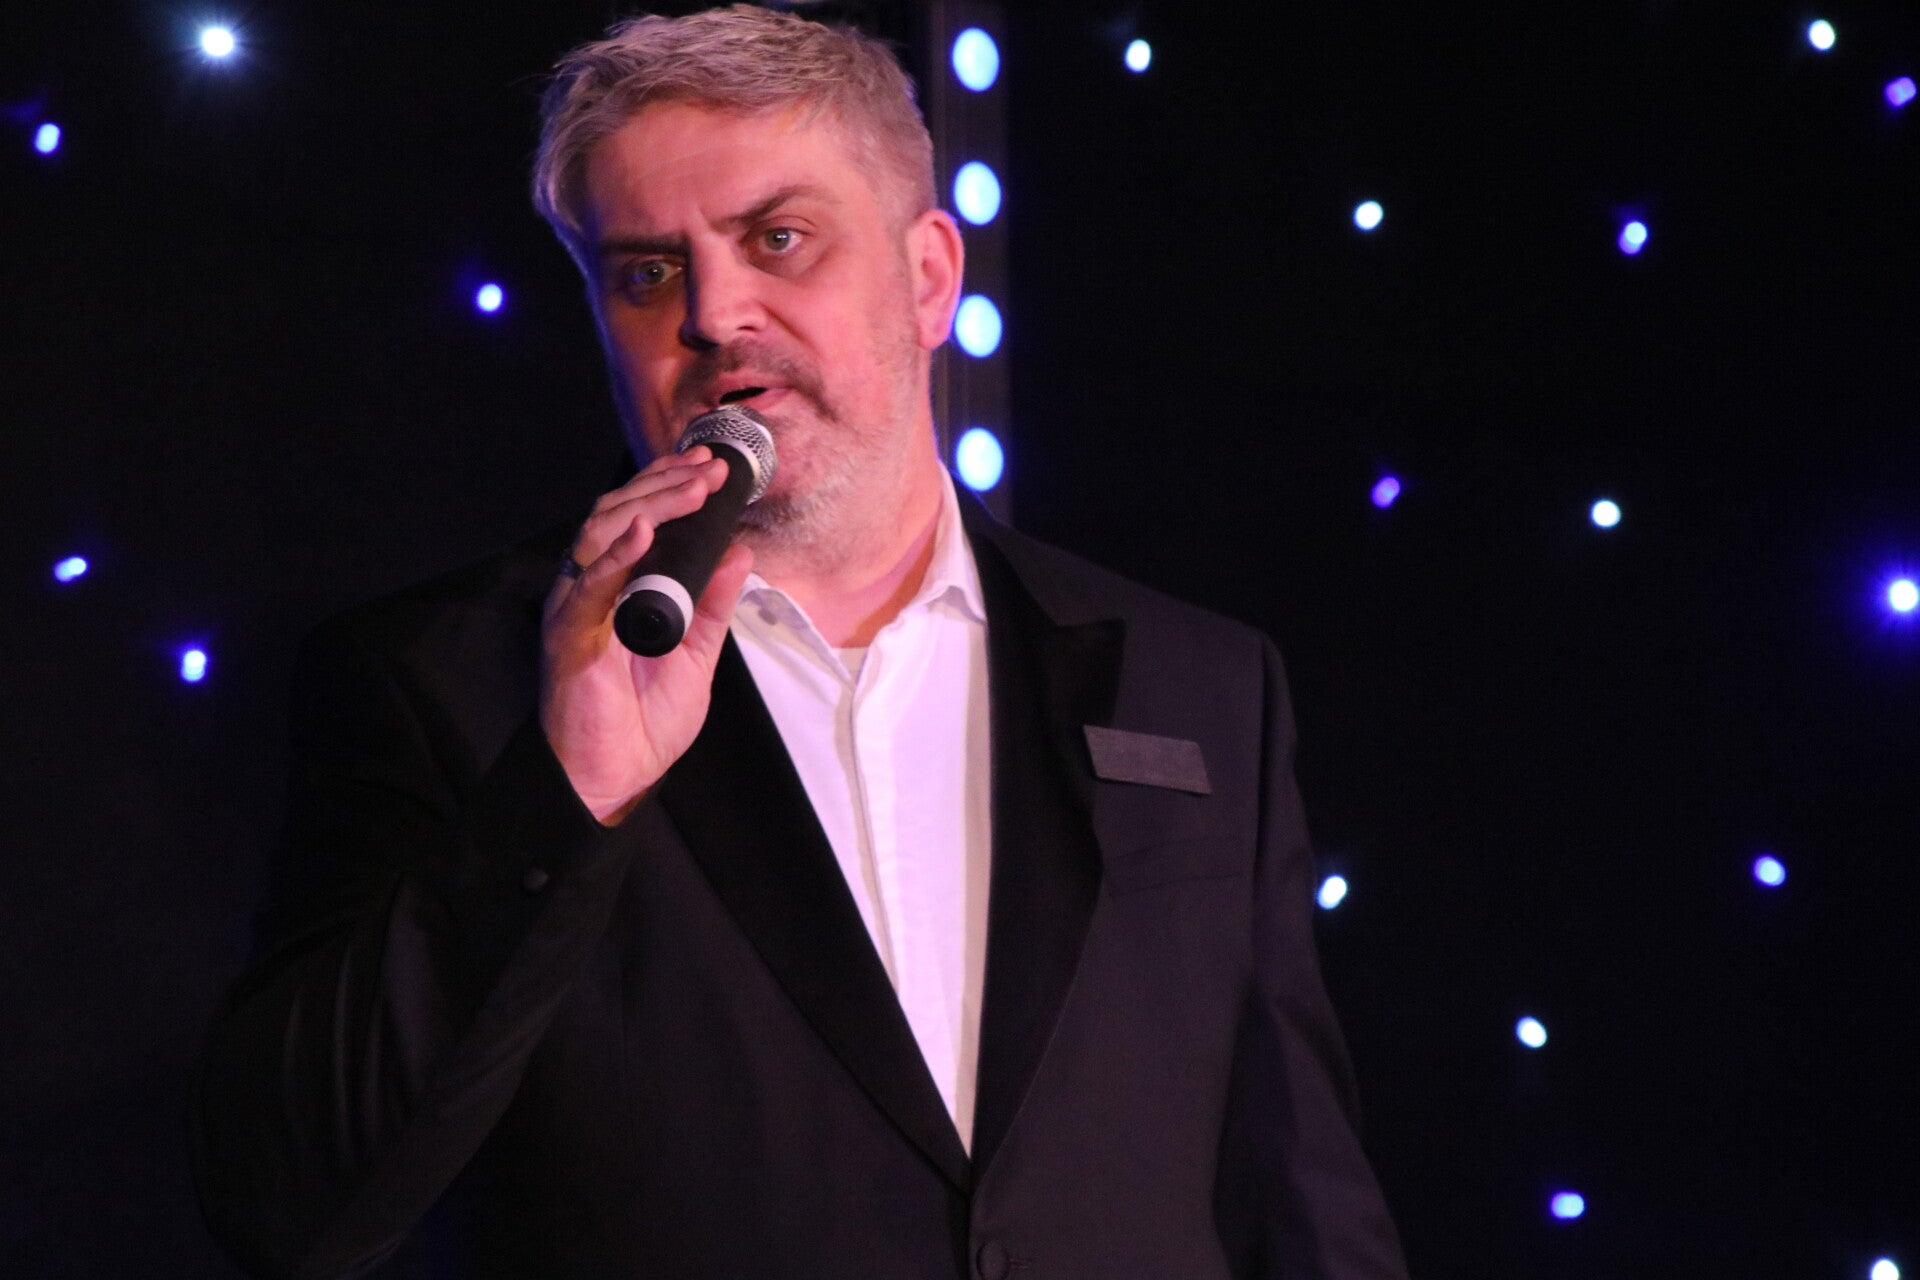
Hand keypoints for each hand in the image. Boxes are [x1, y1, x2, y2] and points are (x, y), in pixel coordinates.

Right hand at [540, 448, 755, 824]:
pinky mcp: (571, 637)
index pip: (637, 520)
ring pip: (602, 535)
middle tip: (708, 470)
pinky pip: (590, 587)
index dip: (668, 486)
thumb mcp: (696, 653)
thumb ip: (714, 603)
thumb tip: (740, 551)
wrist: (616, 776)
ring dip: (650, 506)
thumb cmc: (644, 721)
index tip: (708, 467)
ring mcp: (577, 609)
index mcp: (618, 590)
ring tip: (690, 488)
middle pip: (619, 515)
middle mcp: (591, 589)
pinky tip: (645, 531)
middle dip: (665, 485)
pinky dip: (617, 554)